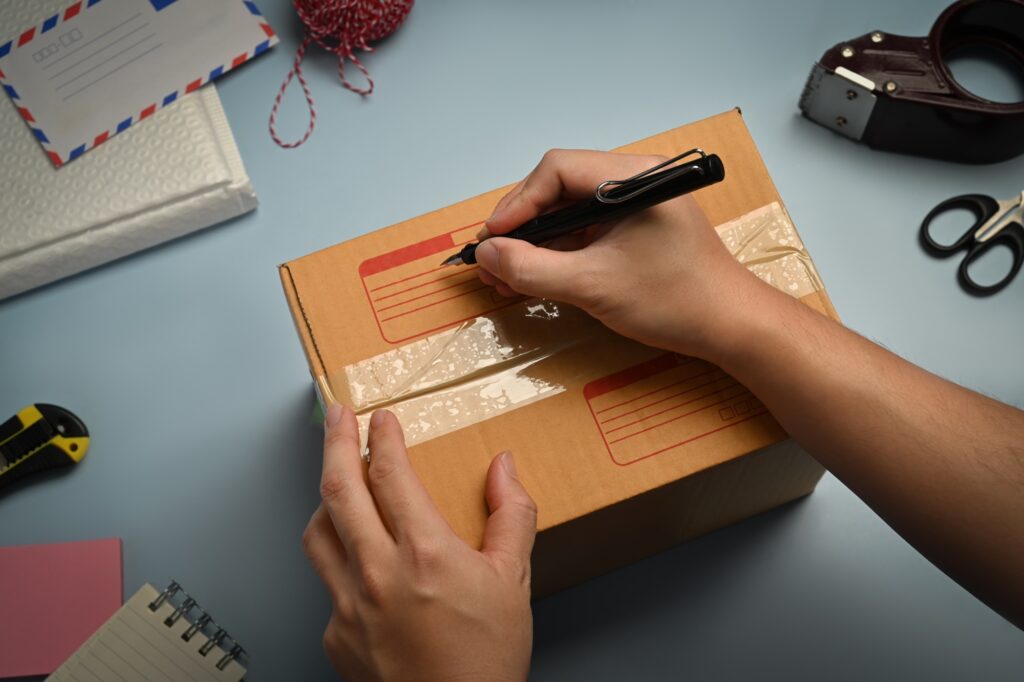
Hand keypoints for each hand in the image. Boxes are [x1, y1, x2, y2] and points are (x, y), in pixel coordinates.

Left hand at [303, 405, 536, 681]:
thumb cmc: (486, 661)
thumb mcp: (514, 582)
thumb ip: (511, 516)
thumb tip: (504, 469)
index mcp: (425, 555)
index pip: (391, 474)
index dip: (384, 438)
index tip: (382, 418)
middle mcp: (377, 574)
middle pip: (338, 489)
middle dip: (335, 442)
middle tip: (337, 416)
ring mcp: (348, 606)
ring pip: (317, 533)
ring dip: (326, 498)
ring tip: (340, 484)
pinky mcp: (336, 634)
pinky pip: (328, 581)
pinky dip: (341, 560)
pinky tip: (362, 562)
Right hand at [475, 149, 761, 360]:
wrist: (730, 326)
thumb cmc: (675, 301)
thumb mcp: (593, 286)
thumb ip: (532, 269)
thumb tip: (487, 253)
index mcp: (632, 178)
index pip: (556, 170)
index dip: (517, 204)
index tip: (492, 240)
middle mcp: (635, 181)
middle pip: (559, 188)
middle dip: (522, 227)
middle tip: (492, 261)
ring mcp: (637, 204)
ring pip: (570, 212)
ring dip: (537, 243)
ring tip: (506, 275)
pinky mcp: (637, 227)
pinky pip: (587, 230)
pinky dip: (559, 252)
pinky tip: (535, 275)